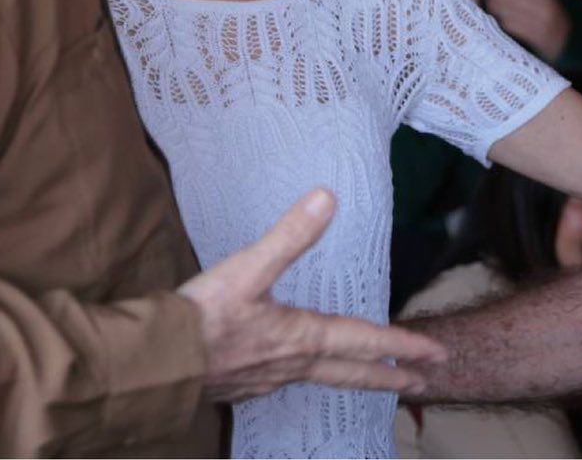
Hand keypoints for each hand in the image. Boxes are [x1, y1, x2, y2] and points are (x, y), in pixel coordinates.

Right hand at [179, 189, 446, 402]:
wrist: (146, 366)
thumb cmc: (198, 319)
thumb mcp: (248, 269)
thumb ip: (289, 236)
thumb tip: (327, 197)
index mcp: (300, 339)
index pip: (363, 343)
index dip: (402, 348)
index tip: (435, 357)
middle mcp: (288, 365)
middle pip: (349, 372)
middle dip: (388, 377)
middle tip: (422, 382)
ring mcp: (263, 380)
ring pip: (321, 378)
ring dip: (352, 376)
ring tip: (372, 377)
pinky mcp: (239, 385)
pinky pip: (289, 381)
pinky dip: (313, 376)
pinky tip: (304, 371)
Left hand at [485, 0, 571, 60]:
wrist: (567, 44)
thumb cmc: (552, 20)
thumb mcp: (546, 3)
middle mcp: (547, 11)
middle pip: (518, 1)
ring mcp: (542, 26)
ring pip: (516, 14)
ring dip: (500, 9)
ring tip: (490, 5)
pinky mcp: (537, 40)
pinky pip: (518, 29)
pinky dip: (507, 23)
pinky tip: (500, 20)